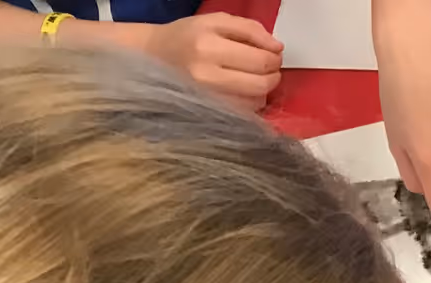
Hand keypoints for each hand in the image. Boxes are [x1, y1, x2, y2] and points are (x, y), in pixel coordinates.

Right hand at [141, 14, 282, 110]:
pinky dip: (251, 102)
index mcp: (207, 46)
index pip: (260, 59)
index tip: (274, 55)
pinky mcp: (208, 113)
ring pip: (255, 101)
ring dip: (263, 90)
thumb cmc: (187, 37)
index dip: (275, 58)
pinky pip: (244, 113)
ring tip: (255, 78)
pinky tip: (242, 91)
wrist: (153, 57)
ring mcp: (206, 98)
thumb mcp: (214, 21)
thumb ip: (249, 29)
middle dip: (273, 75)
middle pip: (261, 83)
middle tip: (269, 68)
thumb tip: (277, 47)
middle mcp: (206, 75)